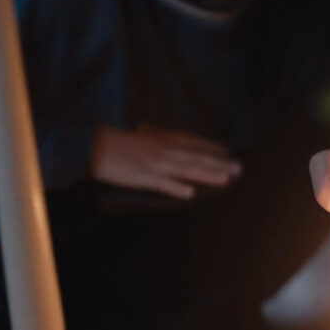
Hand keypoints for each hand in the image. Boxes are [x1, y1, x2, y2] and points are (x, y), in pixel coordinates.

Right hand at [89, 125, 240, 198]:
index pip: (193, 143)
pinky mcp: (139, 177)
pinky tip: (190, 193)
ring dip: (206, 174)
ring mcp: (152, 164)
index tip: (230, 153)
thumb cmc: (113, 140)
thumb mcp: (140, 136)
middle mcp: (161, 150)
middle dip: (218, 163)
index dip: (212, 148)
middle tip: (239, 169)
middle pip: (195, 157)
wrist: (89, 144)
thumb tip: (171, 144)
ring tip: (225, 180)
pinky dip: (175, 187)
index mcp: (161, 139)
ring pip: (185, 170)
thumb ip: (157, 139)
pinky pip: (160, 183)